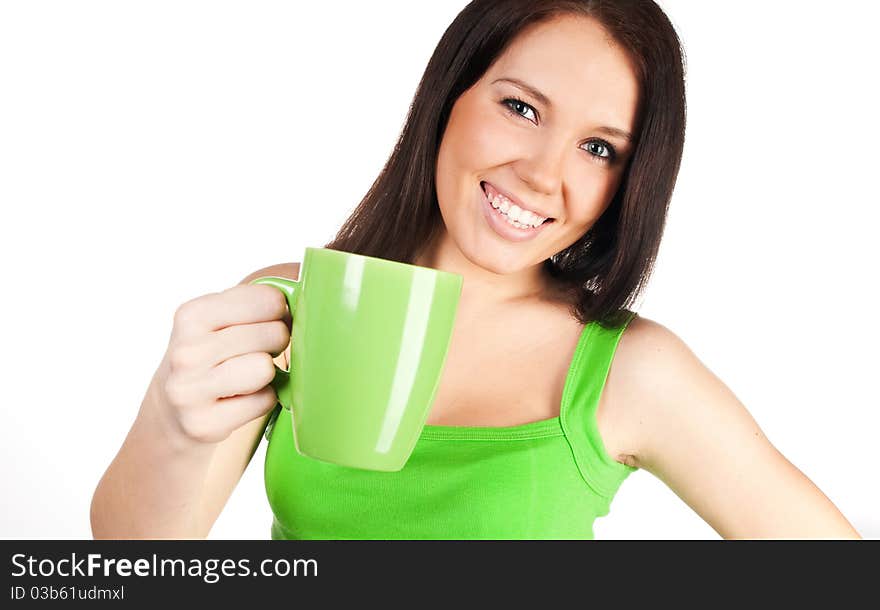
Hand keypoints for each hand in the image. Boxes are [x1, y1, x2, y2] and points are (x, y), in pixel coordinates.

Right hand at [156, 284, 290, 444]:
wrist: (172, 410)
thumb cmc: (209, 356)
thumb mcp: (216, 319)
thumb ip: (255, 304)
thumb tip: (305, 304)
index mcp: (191, 315)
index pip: (268, 300)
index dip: (278, 311)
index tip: (267, 321)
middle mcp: (186, 352)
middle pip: (273, 334)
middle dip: (275, 342)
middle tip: (257, 351)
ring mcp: (190, 391)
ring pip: (265, 368)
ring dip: (267, 374)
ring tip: (247, 376)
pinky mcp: (203, 424)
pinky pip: (264, 402)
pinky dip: (261, 401)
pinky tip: (239, 399)